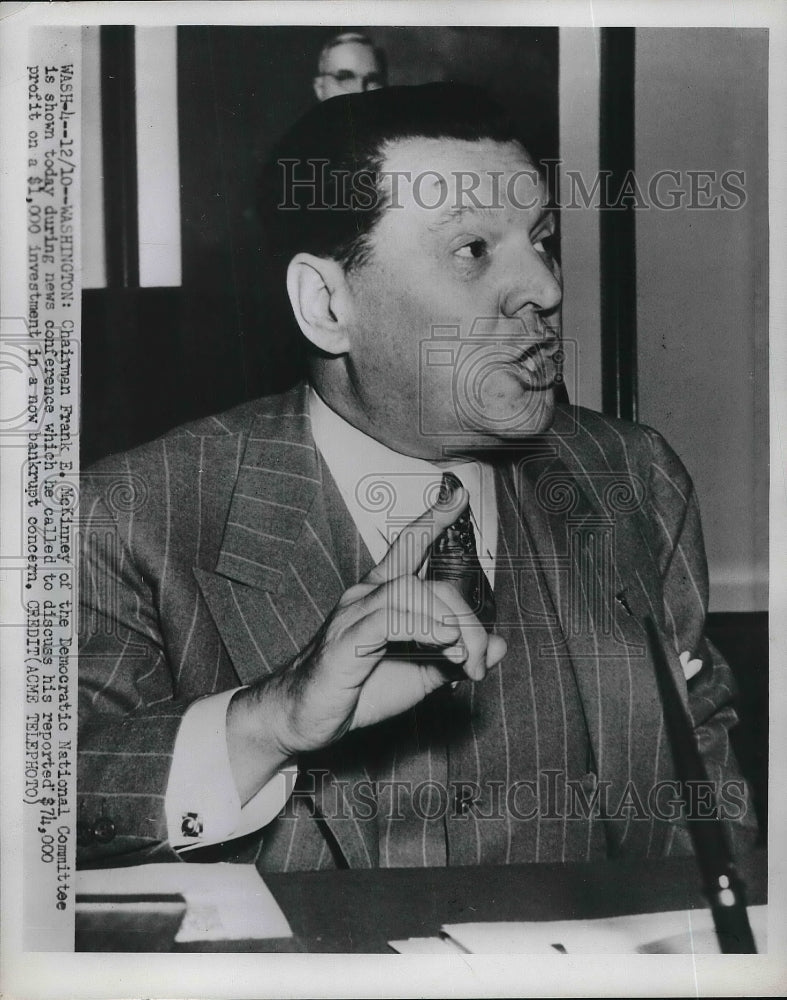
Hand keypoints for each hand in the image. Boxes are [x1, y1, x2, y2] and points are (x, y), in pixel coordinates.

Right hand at [227, 487, 505, 801]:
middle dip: (465, 618)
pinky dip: (424, 627)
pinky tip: (444, 643)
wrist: (302, 718)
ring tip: (465, 659)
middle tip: (479, 659)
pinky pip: (391, 620)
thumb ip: (457, 657)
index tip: (458, 496)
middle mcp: (365, 597)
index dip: (432, 520)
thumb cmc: (358, 691)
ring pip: (413, 595)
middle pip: (428, 584)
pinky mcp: (345, 642)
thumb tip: (500, 646)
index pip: (408, 548)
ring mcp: (353, 616)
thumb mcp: (419, 674)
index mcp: (380, 598)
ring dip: (450, 626)